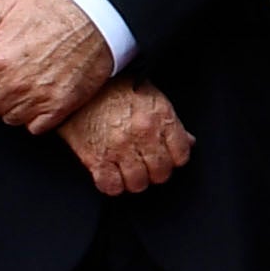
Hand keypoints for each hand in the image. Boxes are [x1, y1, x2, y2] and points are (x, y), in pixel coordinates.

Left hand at [0, 0, 117, 131]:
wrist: (99, 14)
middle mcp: (16, 82)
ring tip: (26, 85)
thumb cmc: (51, 7)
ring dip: (13, 105)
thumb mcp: (4, 7)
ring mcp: (40, 96)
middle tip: (9, 75)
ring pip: (9, 118)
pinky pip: (36, 127)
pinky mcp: (62, 105)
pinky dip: (35, 117)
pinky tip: (41, 97)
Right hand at [58, 81, 189, 197]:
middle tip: (146, 167)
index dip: (174, 161)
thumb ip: (172, 123)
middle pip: (161, 173)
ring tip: (128, 172)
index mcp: (161, 118)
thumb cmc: (117, 89)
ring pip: (138, 183)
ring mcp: (119, 147)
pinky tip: (111, 176)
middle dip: (155, 173)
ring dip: (134, 181)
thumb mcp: (153, 98)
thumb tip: (188, 143)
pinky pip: (111, 186)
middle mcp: (143, 133)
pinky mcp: (95, 157)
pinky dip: (112, 186)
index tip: (165, 160)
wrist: (81, 84)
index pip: (181, 156)